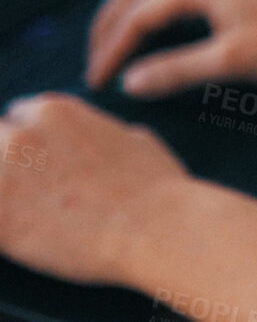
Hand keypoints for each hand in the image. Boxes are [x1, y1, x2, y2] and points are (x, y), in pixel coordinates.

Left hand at [0, 93, 191, 285]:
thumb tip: (97, 140)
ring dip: (5, 192)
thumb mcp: (134, 138)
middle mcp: (20, 138)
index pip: (17, 117)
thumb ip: (100, 133)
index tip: (42, 163)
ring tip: (33, 210)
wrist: (153, 228)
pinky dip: (4, 225)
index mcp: (54, 111)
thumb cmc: (155, 186)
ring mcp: (3, 179)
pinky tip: (27, 232)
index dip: (31, 141)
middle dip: (11, 162)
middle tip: (35, 188)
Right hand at [87, 0, 256, 98]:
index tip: (96, 83)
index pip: (136, 15)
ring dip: (129, 6)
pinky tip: (157, 17)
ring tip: (116, 40)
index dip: (111, 50)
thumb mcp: (233, 61)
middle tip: (95, 63)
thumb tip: (129, 83)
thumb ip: (177, 71)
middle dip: (110, 26)